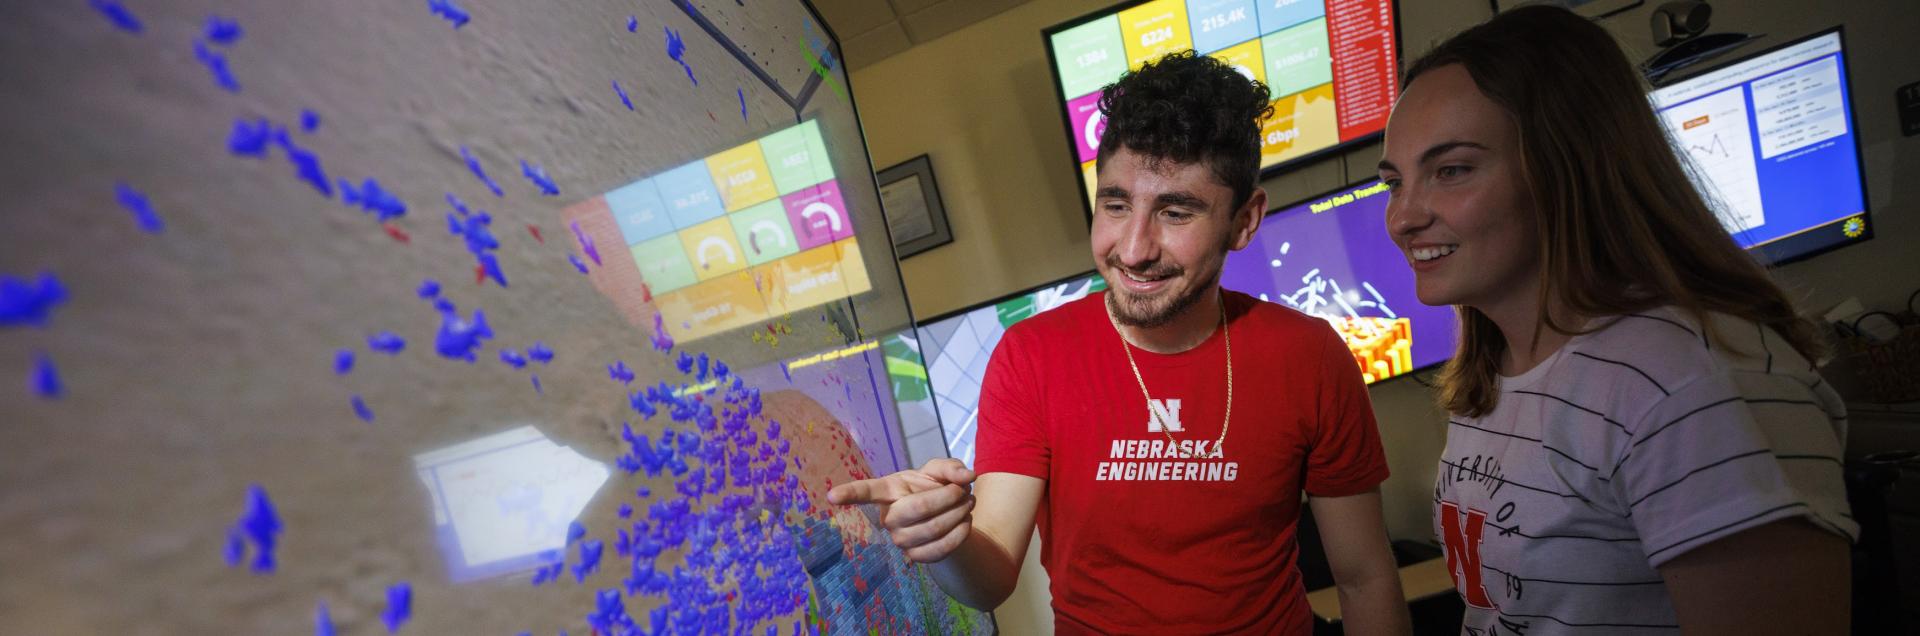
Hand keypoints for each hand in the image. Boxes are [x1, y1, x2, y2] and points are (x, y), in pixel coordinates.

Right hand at [826, 458, 976, 562]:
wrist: (945, 515)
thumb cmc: (934, 487)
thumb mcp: (940, 470)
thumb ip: (951, 466)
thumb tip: (966, 475)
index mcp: (888, 490)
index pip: (866, 491)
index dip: (849, 493)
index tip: (831, 496)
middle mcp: (888, 517)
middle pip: (916, 509)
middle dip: (947, 497)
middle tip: (962, 490)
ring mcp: (899, 540)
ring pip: (932, 529)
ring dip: (958, 514)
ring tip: (968, 503)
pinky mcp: (914, 557)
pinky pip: (940, 549)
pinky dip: (960, 534)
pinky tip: (965, 523)